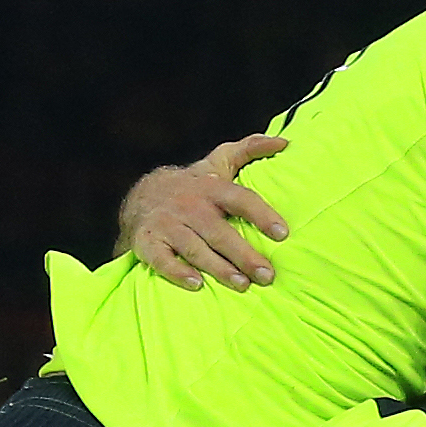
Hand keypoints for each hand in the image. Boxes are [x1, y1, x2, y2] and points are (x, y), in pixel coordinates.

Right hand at [119, 135, 289, 287]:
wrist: (141, 197)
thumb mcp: (217, 164)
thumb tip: (283, 141)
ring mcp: (168, 224)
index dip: (262, 215)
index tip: (283, 234)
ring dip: (219, 268)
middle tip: (268, 275)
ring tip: (242, 285)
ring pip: (195, 248)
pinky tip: (196, 284)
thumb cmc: (193, 187)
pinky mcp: (148, 243)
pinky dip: (177, 272)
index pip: (240, 199)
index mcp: (211, 188)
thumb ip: (248, 150)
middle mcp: (190, 205)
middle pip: (219, 232)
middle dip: (244, 255)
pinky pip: (162, 259)